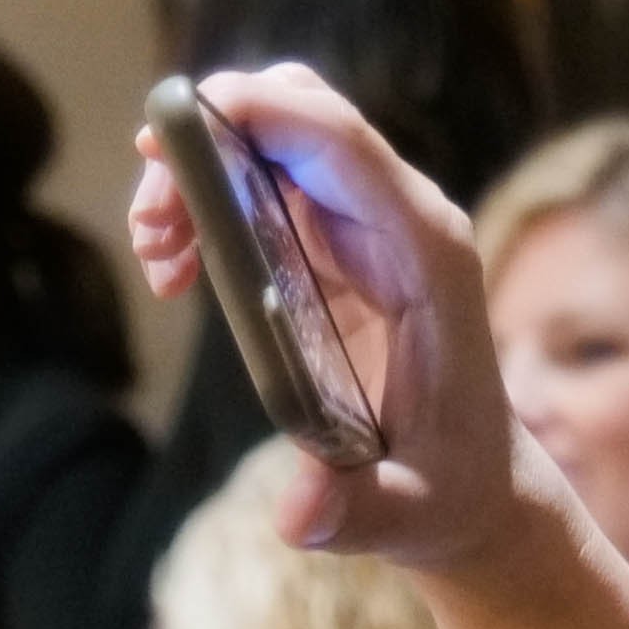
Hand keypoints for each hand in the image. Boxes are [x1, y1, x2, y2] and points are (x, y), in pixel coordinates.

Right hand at [124, 64, 571, 574]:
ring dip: (197, 169)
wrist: (476, 488)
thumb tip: (296, 515)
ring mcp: (368, 222)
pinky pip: (263, 181)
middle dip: (212, 134)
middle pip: (301, 114)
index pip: (346, 144)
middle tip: (151, 220)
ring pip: (272, 137)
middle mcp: (403, 218)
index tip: (177, 123)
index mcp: (429, 253)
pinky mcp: (337, 241)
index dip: (263, 114)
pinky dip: (206, 201)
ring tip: (156, 255)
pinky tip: (175, 268)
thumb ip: (348, 509)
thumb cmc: (448, 491)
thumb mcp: (402, 513)